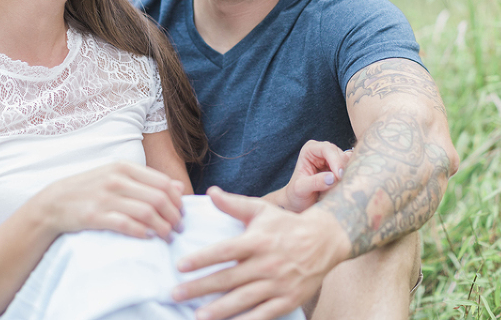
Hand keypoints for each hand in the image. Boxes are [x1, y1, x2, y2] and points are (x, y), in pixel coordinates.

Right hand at [35, 161, 185, 240]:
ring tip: (167, 236)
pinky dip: (141, 232)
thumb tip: (179, 187)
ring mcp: (105, 198)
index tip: (181, 213)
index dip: (177, 200)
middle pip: (158, 198)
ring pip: (146, 212)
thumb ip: (148, 180)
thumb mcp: (118, 176)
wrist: (54, 202)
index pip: (163, 182)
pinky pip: (126, 224)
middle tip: (178, 229)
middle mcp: (117, 180)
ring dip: (162, 227)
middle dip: (174, 216)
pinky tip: (147, 237)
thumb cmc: (90, 189)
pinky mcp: (95, 216)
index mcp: (124, 167)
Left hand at [172, 187, 350, 319]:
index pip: (225, 251)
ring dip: (219, 310)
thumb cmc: (287, 224)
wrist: (325, 239)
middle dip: (200, 288)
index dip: (202, 259)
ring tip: (197, 316)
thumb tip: (211, 192)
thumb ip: (234, 204)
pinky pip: (264, 315)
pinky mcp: (288, 299)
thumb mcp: (261, 210)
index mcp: (257, 240)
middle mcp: (267, 262)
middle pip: (228, 278)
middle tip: (175, 294)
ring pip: (244, 299)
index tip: (180, 266)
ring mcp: (278, 283)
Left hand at [280, 141, 351, 212]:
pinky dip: (351, 174)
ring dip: (347, 173)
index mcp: (310, 150)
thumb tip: (333, 178)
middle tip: (342, 183)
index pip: (326, 149)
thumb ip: (315, 182)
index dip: (335, 161)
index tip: (339, 176)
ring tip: (343, 186)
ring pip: (347, 161)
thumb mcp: (301, 189)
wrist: (299, 203)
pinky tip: (348, 183)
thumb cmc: (296, 194)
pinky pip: (351, 167)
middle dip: (342, 168)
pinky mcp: (340, 168)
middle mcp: (322, 151)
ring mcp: (332, 158)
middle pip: (339, 153)